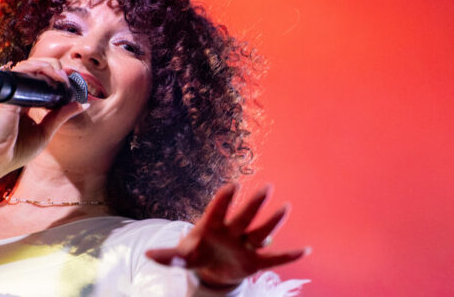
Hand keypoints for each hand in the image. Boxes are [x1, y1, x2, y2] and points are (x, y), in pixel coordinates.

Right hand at [0, 57, 87, 174]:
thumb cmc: (17, 150)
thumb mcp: (46, 131)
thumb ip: (62, 115)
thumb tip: (83, 104)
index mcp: (26, 100)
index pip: (42, 78)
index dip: (58, 74)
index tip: (73, 81)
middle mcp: (18, 92)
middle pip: (36, 67)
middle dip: (56, 67)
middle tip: (70, 78)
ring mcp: (12, 91)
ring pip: (30, 64)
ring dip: (50, 65)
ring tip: (63, 77)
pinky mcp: (8, 92)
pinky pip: (22, 70)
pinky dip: (38, 67)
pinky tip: (52, 76)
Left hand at [146, 183, 307, 289]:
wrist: (211, 267)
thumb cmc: (197, 254)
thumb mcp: (183, 257)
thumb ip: (169, 256)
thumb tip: (147, 255)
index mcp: (212, 226)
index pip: (218, 210)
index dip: (224, 199)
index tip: (231, 185)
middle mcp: (232, 231)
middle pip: (244, 216)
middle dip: (253, 204)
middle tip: (266, 187)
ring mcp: (245, 244)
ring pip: (261, 231)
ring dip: (273, 222)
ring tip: (285, 208)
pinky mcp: (256, 260)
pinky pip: (275, 259)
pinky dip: (289, 256)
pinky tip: (306, 250)